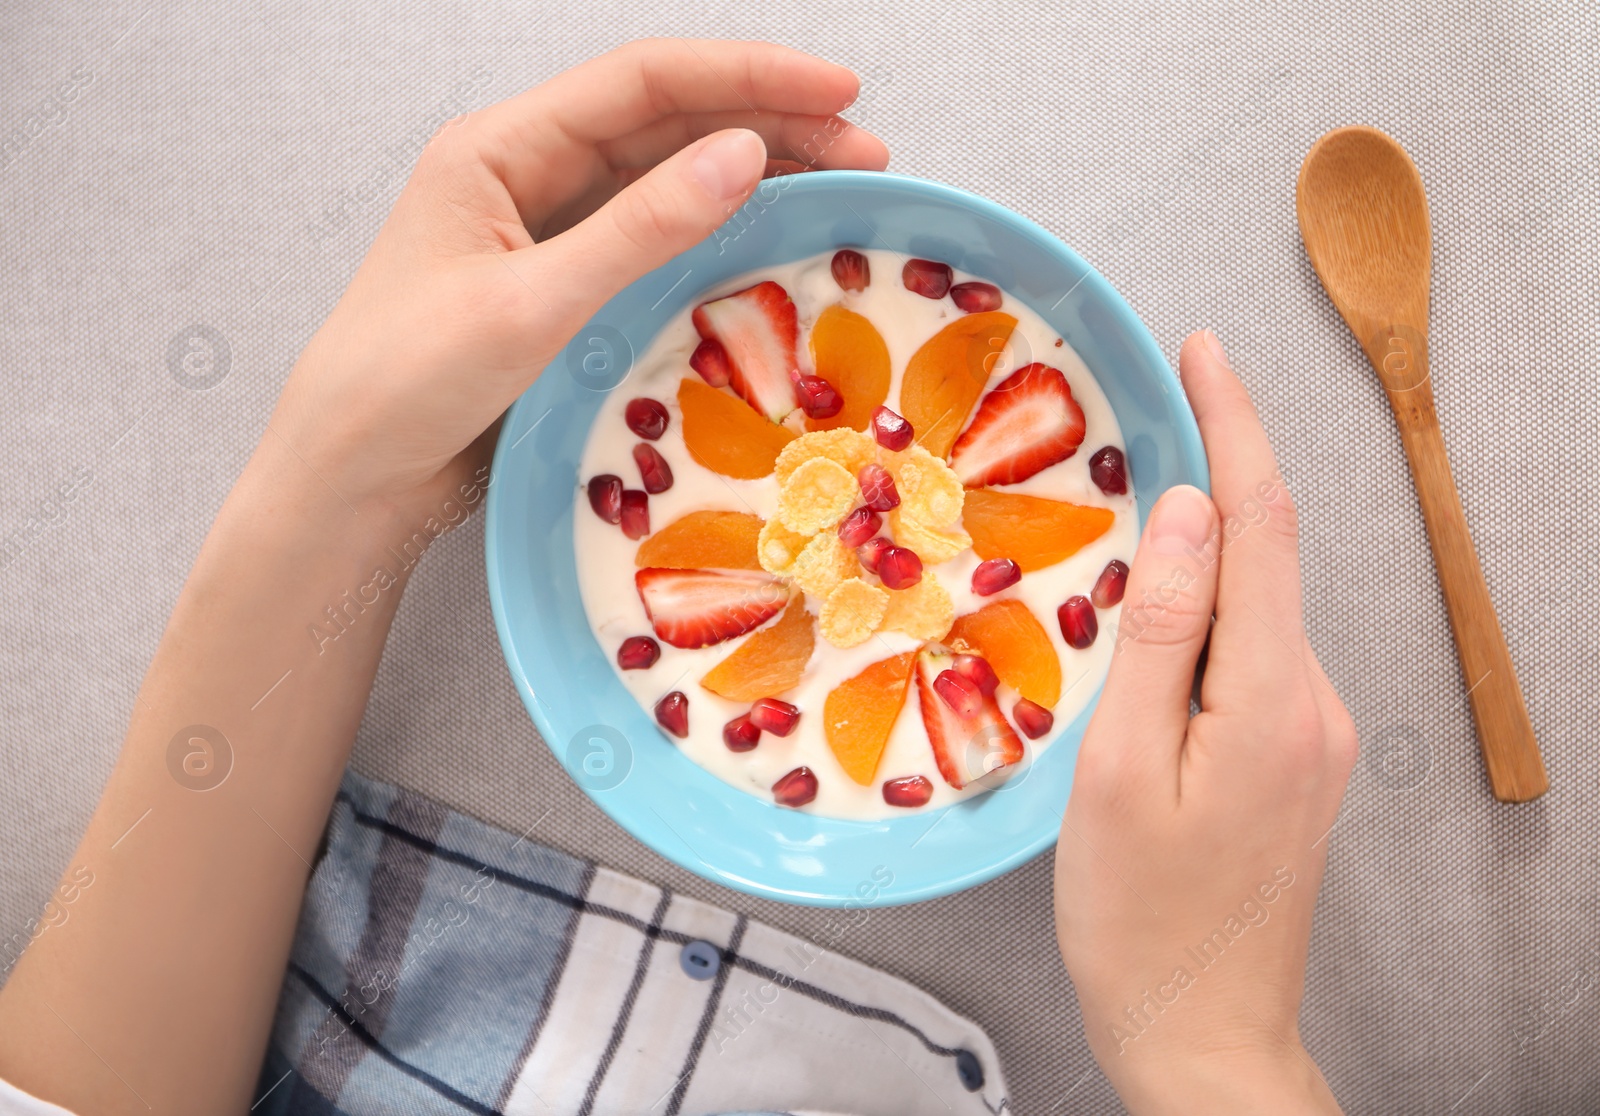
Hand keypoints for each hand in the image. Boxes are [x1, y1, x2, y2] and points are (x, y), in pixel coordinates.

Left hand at [0, 42, 888, 1115]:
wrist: (350, 482)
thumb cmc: (408, 389)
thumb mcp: (530, 307)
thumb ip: (638, 231)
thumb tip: (745, 155)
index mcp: (499, 149)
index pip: (643, 83)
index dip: (748, 75)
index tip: (840, 85)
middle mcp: (524, 175)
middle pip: (664, 122)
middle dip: (768, 122)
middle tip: (868, 149)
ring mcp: (542, 232)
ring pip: (665, 179)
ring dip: (752, 176)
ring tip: (842, 185)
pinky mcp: (560, 289)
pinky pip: (651, 241)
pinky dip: (715, 235)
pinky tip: (771, 243)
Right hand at [1054, 332, 1356, 1112]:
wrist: (1201, 1032)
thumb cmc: (1139, 916)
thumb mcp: (1123, 768)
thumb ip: (1164, 631)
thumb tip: (1191, 512)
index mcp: (1273, 695)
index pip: (1262, 522)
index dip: (1233, 426)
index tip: (1202, 350)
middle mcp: (1314, 702)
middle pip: (1263, 557)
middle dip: (1210, 480)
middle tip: (1140, 427)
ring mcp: (1313, 734)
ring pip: (1253, 609)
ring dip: (1197, 559)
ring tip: (1120, 544)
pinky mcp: (1295, 759)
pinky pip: (1248, 657)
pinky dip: (1201, 621)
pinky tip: (1148, 636)